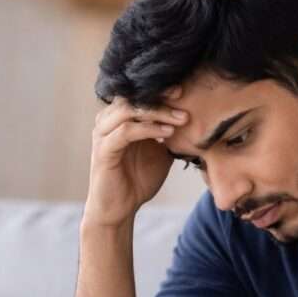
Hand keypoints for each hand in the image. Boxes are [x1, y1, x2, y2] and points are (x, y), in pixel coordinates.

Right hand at [84, 85, 187, 226]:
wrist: (120, 208)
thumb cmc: (138, 179)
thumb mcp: (160, 151)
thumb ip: (169, 133)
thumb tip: (194, 117)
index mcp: (119, 117)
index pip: (137, 93)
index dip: (160, 88)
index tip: (184, 89)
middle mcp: (107, 121)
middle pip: (132, 95)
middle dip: (159, 95)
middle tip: (183, 96)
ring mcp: (103, 134)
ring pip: (128, 109)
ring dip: (157, 111)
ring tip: (181, 118)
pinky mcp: (103, 150)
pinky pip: (126, 131)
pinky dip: (148, 129)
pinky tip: (167, 133)